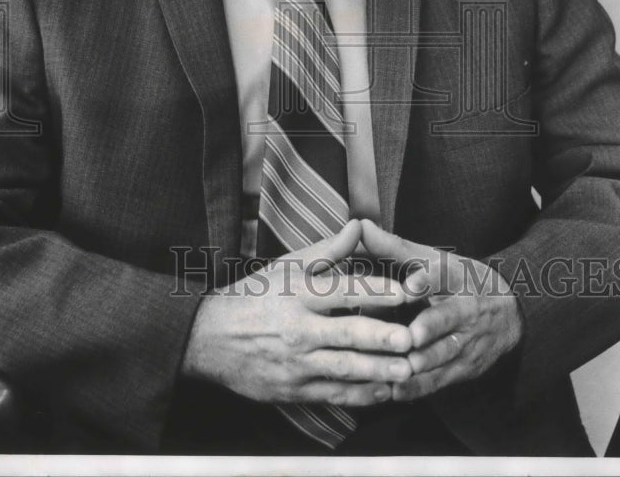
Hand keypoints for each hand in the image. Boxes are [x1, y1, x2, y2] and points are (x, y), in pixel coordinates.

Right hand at [181, 220, 417, 407]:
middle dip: (381, 338)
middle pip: (347, 333)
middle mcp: (298, 328)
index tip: (404, 292)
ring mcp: (295, 362)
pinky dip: (359, 395)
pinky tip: (382, 392)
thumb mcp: (286, 266)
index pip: (343, 290)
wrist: (208, 337)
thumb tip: (360, 225)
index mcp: (299, 293)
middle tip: (411, 339)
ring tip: (406, 372)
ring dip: (377, 371)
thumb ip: (328, 249)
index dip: (375, 291)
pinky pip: (332, 394)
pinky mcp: (292, 389)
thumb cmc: (254, 296)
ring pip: (343, 368)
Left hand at [360, 220, 523, 401]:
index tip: (411, 284)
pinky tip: (395, 390)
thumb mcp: (433, 258)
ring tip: (397, 368)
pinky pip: (440, 380)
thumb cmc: (459, 280)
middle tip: (410, 336)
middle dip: (430, 328)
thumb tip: (359, 226)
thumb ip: (393, 247)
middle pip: (448, 318)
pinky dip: (418, 387)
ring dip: (421, 363)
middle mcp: (466, 310)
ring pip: (444, 354)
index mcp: (456, 277)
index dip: (428, 280)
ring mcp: (468, 341)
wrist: (510, 314)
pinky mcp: (464, 368)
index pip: (443, 275)